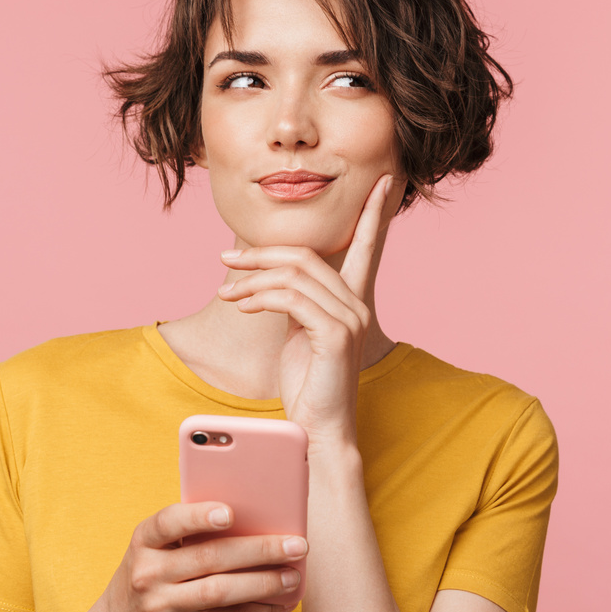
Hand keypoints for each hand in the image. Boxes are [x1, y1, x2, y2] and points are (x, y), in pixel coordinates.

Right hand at [91, 501, 306, 611]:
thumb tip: (255, 521)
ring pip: (220, 592)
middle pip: (210, 558)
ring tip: (292, 577)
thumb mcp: (154, 549)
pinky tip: (278, 604)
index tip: (230, 513)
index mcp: (144, 541)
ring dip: (263, 583)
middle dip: (259, 549)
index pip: (168, 522)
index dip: (199, 516)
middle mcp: (148, 572)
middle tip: (297, 545)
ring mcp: (160, 607)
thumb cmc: (150, 575)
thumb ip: (188, 533)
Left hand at [217, 174, 395, 446]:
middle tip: (226, 260)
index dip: (374, 212)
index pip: (368, 246)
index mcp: (354, 300)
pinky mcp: (335, 334)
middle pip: (305, 255)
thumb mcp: (300, 333)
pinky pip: (290, 298)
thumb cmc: (307, 385)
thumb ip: (296, 301)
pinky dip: (258, 297)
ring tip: (226, 291)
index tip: (384, 181)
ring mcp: (350, 319)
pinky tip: (240, 306)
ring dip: (251, 278)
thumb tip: (269, 275)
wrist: (319, 430)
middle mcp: (358, 305)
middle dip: (260, 254)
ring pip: (294, 273)